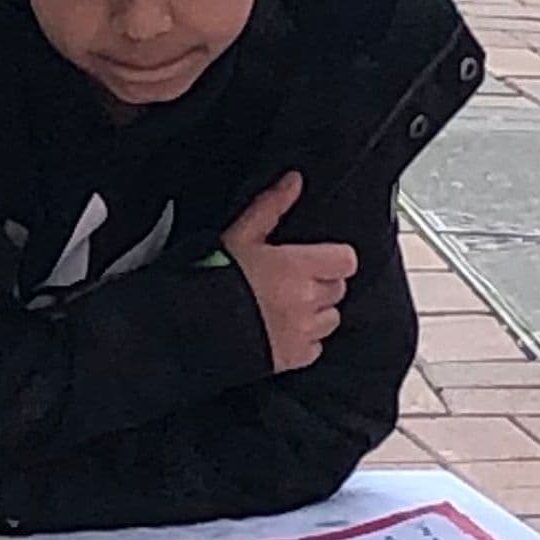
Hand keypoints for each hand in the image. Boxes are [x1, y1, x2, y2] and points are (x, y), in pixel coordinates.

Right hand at [223, 173, 357, 375]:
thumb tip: (294, 180)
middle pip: (338, 288)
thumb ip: (271, 206)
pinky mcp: (294, 358)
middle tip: (292, 281)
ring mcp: (303, 331)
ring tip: (287, 306)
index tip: (318, 258)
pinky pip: (316, 348)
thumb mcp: (239, 235)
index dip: (335, 258)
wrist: (192, 327)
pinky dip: (305, 341)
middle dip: (321, 283)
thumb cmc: (213, 279)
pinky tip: (282, 330)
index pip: (346, 260)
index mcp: (297, 266)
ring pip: (331, 318)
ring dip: (316, 312)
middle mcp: (307, 300)